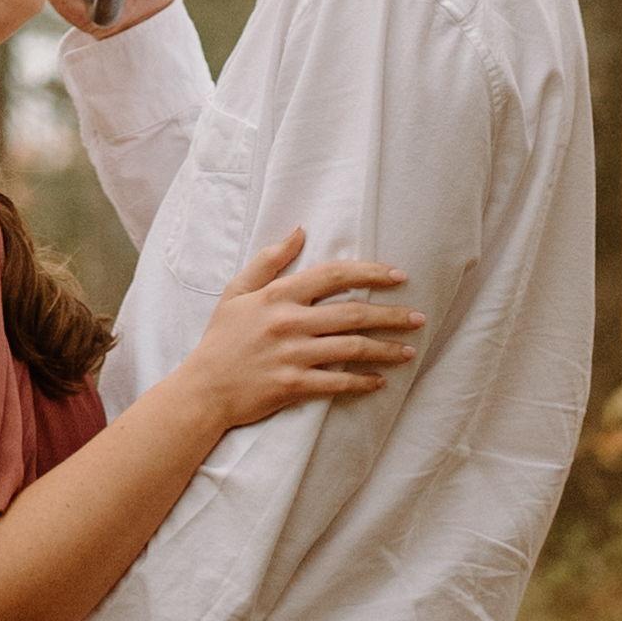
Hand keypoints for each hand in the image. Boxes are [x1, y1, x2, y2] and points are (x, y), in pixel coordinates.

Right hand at [178, 222, 422, 434]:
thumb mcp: (237, 292)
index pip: (334, 275)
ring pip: (352, 348)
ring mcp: (292, 355)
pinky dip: (363, 382)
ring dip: (386, 349)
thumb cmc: (221, 340)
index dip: (371, 273)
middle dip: (391, 315)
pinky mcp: (293, 386)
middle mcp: (289, 322)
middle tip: (418, 317)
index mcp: (278, 295)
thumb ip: (268, 260)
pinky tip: (380, 381)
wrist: (203, 390)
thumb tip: (300, 231)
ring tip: (409, 350)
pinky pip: (338, 382)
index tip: (398, 275)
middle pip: (353, 313)